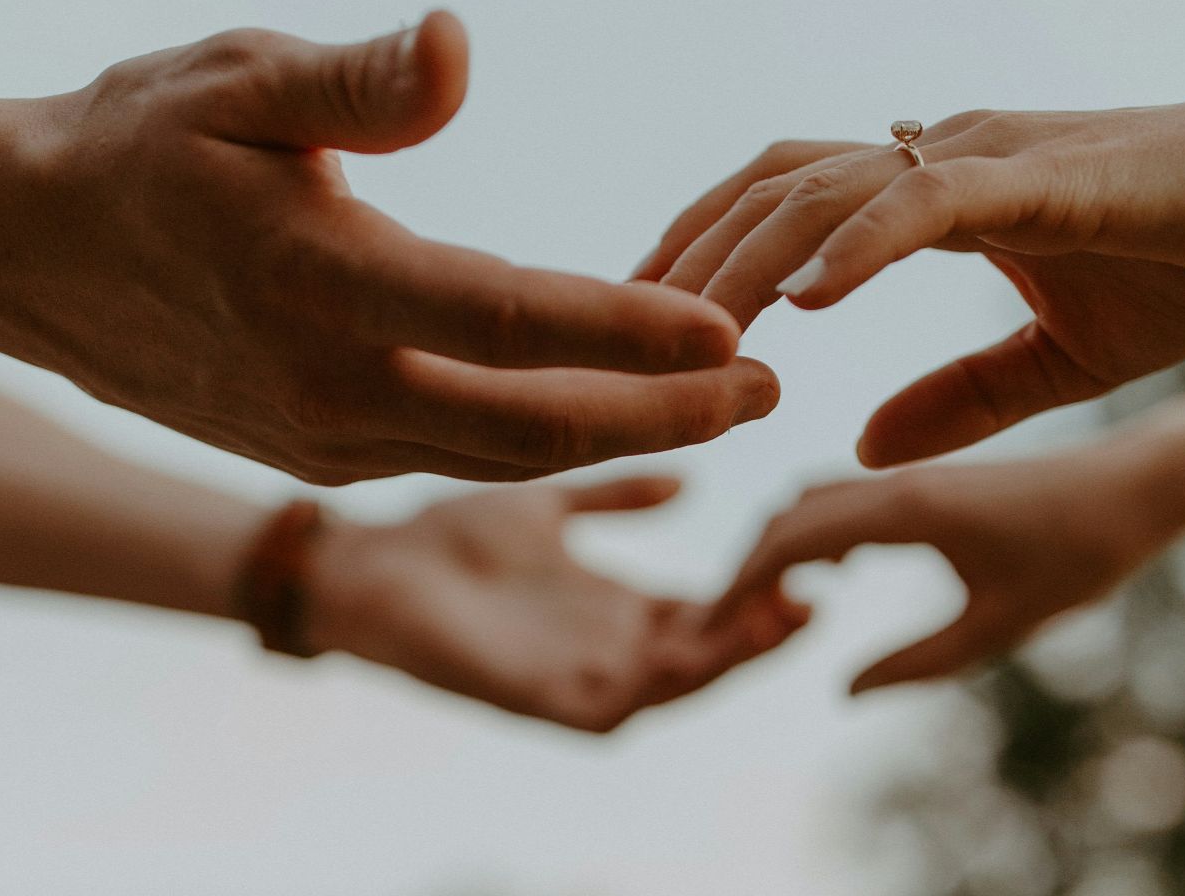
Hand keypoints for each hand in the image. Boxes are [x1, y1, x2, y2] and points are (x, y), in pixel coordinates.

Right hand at [0, 12, 775, 483]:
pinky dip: (540, 434)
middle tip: (771, 390)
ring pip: (497, 456)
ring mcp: (318, 437)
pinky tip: (596, 397)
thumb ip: (356, 81)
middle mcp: (325, 388)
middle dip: (666, 415)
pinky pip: (452, 455)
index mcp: (317, 286)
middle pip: (531, 427)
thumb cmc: (129, 142)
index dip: (628, 332)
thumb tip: (459, 45)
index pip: (508, 322)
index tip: (736, 332)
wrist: (17, 249)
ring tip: (716, 399)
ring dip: (617, 431)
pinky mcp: (312, 452)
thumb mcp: (234, 78)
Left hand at [310, 476, 808, 731]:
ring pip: (676, 682)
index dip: (760, 584)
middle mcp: (608, 645)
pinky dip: (662, 685)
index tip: (809, 547)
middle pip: (709, 648)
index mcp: (617, 605)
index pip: (710, 607)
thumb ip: (615, 494)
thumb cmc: (449, 538)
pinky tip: (695, 651)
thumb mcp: (550, 503)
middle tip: (814, 586)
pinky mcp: (539, 699)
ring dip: (730, 657)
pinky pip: (617, 707)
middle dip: (764, 626)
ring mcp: (577, 675)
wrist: (370, 563)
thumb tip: (686, 476)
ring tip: (777, 616)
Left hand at [640, 83, 1184, 466]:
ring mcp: (984, 155)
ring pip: (824, 188)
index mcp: (936, 194)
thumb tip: (862, 443)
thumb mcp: (1054, 360)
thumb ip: (958, 399)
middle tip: (626, 333)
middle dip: (692, 257)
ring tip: (693, 336)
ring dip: (747, 261)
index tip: (650, 324)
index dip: (709, 255)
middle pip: (773, 186)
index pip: (786, 202)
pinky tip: (803, 305)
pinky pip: (923, 198)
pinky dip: (855, 245)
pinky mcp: (1040, 172)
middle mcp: (940, 155)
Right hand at [713, 450, 1172, 694]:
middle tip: (730, 628)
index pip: (791, 538)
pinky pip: (846, 497)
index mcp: (906, 510)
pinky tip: (841, 575)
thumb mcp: (1002, 625)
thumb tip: (843, 691)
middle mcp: (896, 482)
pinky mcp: (927, 479)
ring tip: (776, 608)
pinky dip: (818, 532)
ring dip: (782, 547)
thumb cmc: (1080, 555)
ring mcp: (910, 476)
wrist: (1135, 485)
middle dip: (749, 569)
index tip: (715, 627)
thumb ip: (920, 662)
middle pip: (789, 515)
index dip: (743, 583)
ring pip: (813, 500)